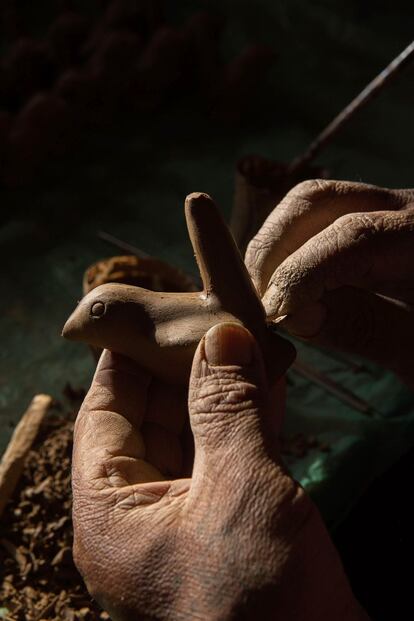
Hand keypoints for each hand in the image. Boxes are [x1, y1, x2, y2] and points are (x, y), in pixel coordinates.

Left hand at [72, 322, 366, 620]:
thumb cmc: (258, 596)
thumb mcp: (238, 488)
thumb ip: (227, 408)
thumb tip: (222, 337)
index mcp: (111, 514)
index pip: (103, 416)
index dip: (124, 362)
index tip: (147, 317)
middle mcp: (141, 517)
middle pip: (152, 422)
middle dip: (182, 371)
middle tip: (206, 321)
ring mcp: (188, 522)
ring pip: (197, 439)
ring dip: (222, 394)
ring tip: (243, 342)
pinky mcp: (232, 528)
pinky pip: (230, 462)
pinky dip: (248, 424)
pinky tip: (268, 384)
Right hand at [245, 179, 413, 383]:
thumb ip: (366, 328)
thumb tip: (293, 312)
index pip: (354, 238)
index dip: (303, 275)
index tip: (274, 316)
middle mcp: (408, 207)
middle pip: (319, 201)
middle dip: (275, 248)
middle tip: (257, 302)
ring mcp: (389, 209)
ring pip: (312, 203)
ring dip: (275, 245)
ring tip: (266, 295)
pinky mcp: (374, 222)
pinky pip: (318, 219)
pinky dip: (289, 248)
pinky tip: (284, 284)